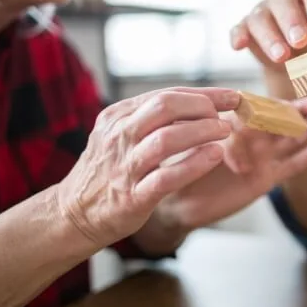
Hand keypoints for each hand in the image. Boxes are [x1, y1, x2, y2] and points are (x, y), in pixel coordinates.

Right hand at [56, 87, 240, 248]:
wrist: (74, 213)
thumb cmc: (108, 170)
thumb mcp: (121, 134)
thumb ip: (152, 119)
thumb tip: (200, 104)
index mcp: (119, 116)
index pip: (166, 94)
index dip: (204, 94)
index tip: (232, 97)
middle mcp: (119, 136)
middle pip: (165, 106)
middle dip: (202, 107)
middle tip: (225, 117)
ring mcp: (125, 166)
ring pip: (166, 139)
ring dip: (201, 132)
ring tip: (224, 133)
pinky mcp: (132, 196)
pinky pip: (166, 177)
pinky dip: (194, 164)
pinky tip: (214, 156)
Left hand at [148, 97, 306, 236]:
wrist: (177, 202)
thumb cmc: (181, 165)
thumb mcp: (196, 144)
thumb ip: (218, 134)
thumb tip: (233, 124)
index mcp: (234, 122)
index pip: (261, 109)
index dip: (280, 104)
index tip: (299, 96)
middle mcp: (251, 137)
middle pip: (283, 119)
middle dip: (304, 109)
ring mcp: (261, 157)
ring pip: (292, 138)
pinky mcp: (267, 177)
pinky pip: (292, 163)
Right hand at [230, 0, 306, 70]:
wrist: (298, 63)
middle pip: (283, 0)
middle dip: (292, 21)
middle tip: (301, 41)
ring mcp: (262, 12)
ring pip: (260, 17)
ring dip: (270, 36)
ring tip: (282, 56)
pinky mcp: (246, 30)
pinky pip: (239, 29)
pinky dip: (238, 36)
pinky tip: (239, 46)